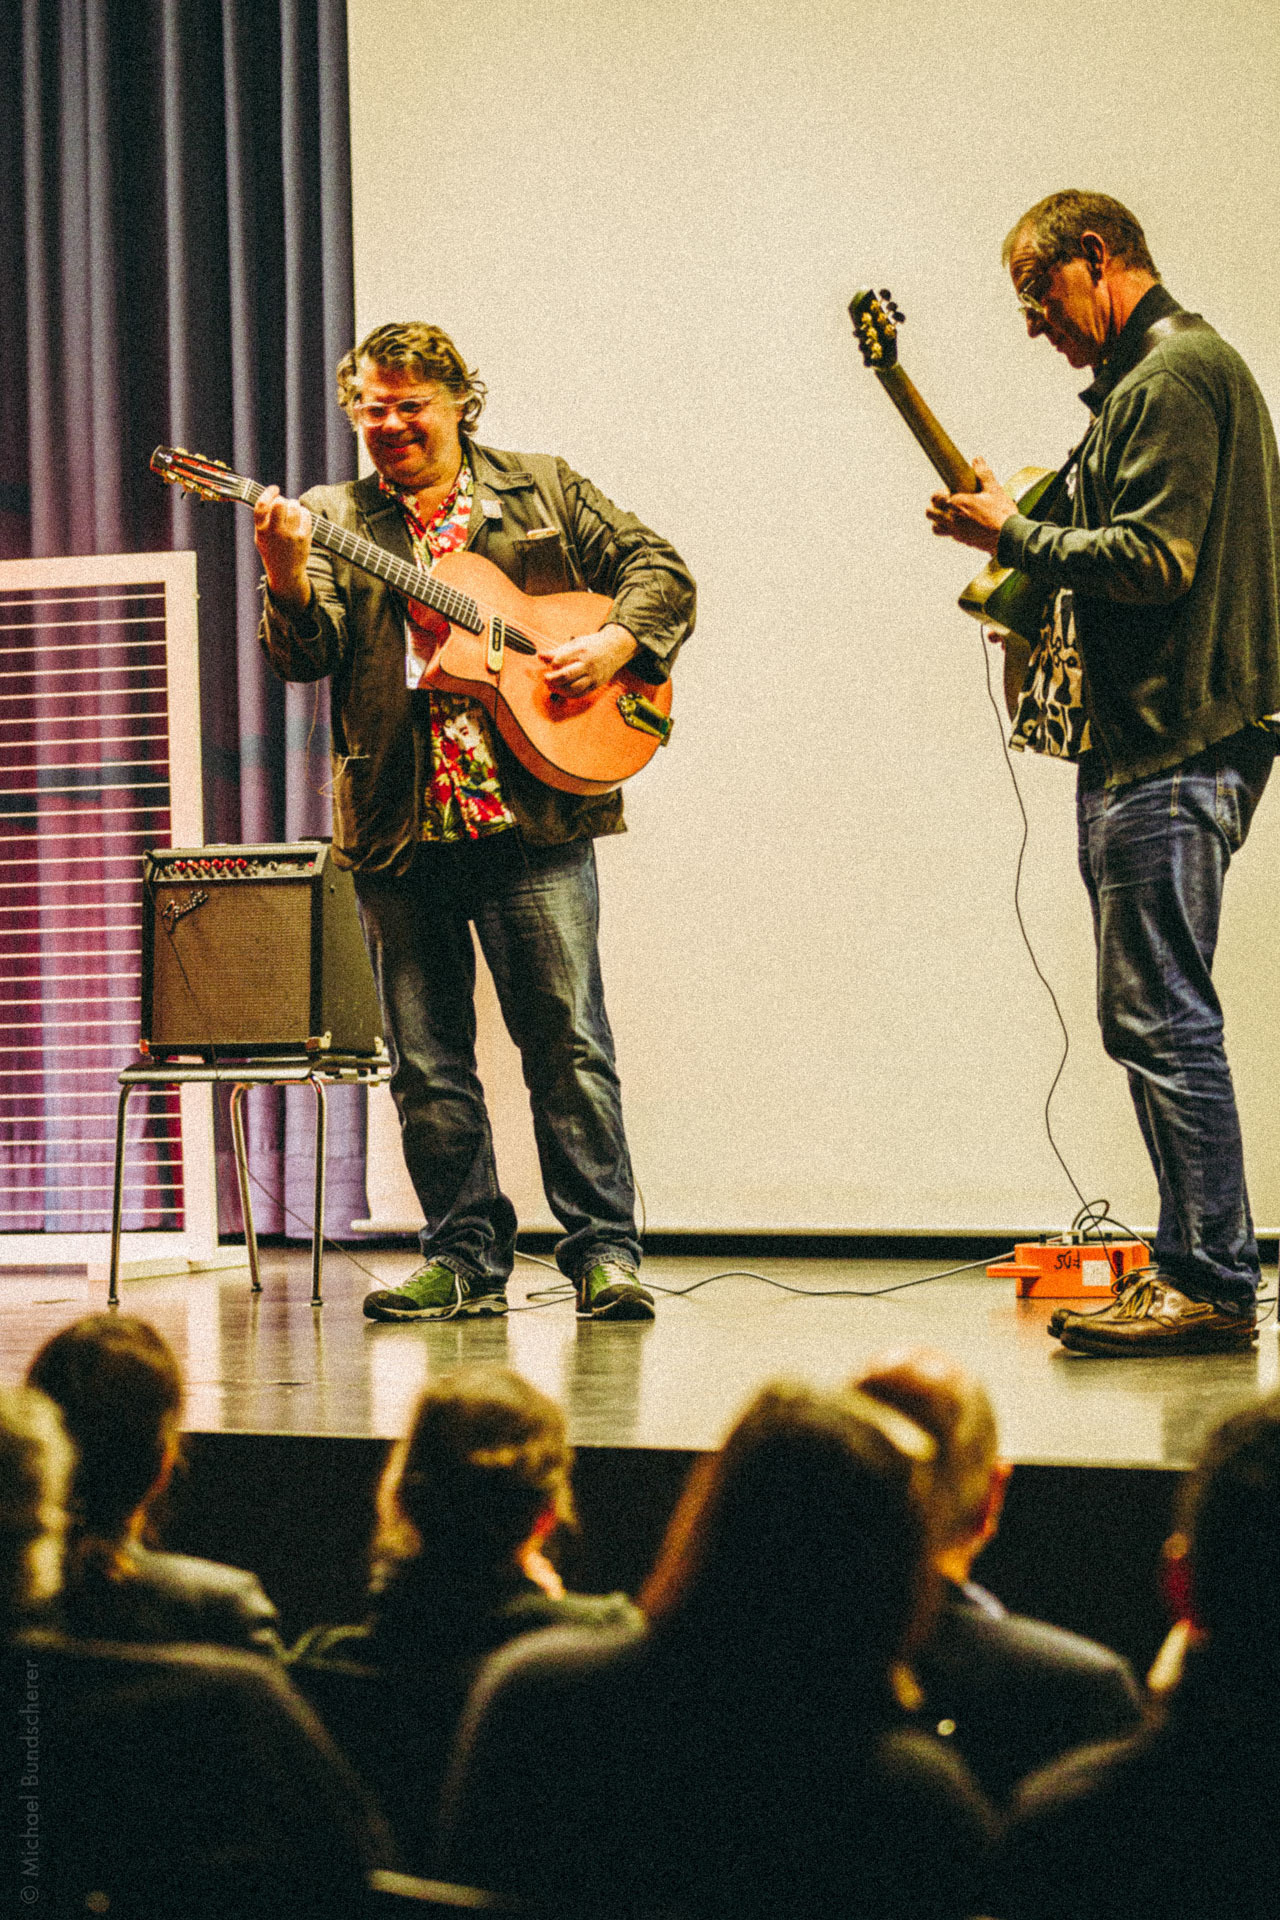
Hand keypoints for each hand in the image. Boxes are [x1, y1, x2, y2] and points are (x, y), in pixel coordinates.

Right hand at [253, 485, 313, 608]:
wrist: (285, 572)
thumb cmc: (272, 549)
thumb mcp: (261, 536)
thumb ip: (264, 518)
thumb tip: (273, 495)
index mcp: (261, 530)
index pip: (261, 505)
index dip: (268, 492)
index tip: (275, 489)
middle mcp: (275, 532)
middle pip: (280, 503)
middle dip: (283, 499)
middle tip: (284, 505)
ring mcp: (290, 535)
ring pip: (294, 506)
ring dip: (294, 505)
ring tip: (293, 512)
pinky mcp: (303, 538)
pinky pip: (305, 514)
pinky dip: (303, 512)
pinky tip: (301, 518)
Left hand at [539, 622, 636, 695]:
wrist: (615, 649)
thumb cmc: (593, 645)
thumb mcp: (575, 643)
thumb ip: (558, 651)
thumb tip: (541, 656)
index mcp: (581, 650)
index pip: (561, 659)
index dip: (552, 664)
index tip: (548, 665)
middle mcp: (588, 664)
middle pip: (566, 675)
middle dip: (552, 679)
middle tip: (545, 678)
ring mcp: (593, 676)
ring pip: (573, 688)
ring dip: (559, 690)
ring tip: (552, 686)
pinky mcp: (596, 684)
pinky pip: (581, 694)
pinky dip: (569, 694)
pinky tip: (563, 691)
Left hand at [925, 457, 1018, 554]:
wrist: (1009, 537)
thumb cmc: (1002, 513)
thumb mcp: (994, 489)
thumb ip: (983, 473)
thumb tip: (977, 460)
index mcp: (957, 504)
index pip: (936, 497)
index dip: (940, 492)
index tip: (950, 490)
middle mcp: (952, 519)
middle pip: (930, 513)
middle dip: (935, 506)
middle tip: (947, 501)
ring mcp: (956, 532)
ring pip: (935, 527)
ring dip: (939, 520)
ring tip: (951, 514)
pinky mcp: (963, 541)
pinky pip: (949, 535)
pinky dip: (952, 529)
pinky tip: (964, 524)